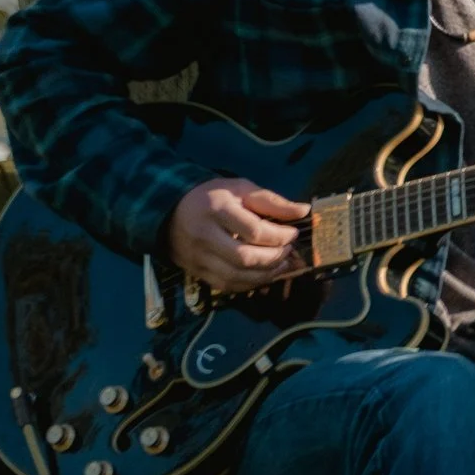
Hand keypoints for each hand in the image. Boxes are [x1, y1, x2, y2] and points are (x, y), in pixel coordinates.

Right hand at [166, 178, 308, 291]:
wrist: (170, 210)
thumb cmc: (213, 197)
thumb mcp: (241, 189)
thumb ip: (272, 201)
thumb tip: (304, 211)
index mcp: (217, 210)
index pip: (254, 231)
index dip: (280, 236)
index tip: (293, 233)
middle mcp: (204, 236)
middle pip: (245, 258)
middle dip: (274, 258)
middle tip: (288, 251)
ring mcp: (197, 257)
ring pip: (236, 276)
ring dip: (265, 275)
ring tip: (281, 264)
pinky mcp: (195, 272)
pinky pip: (226, 285)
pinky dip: (249, 284)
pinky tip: (263, 275)